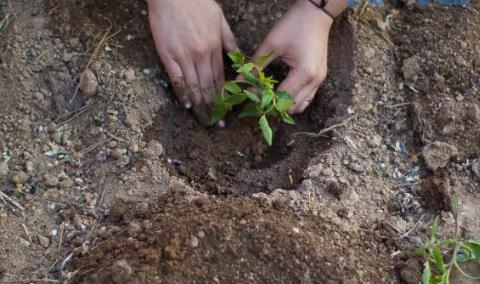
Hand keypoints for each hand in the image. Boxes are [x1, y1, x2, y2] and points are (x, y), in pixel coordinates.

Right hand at [147, 0, 237, 124]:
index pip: (221, 79)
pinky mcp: (167, 55)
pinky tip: (186, 105)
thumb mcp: (220, 19)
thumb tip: (239, 58)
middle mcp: (201, 55)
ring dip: (200, 106)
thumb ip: (229, 40)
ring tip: (204, 121)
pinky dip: (181, 93)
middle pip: (209, 87)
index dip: (225, 98)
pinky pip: (176, 79)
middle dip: (214, 108)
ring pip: (194, 87)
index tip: (228, 111)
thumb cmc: (197, 3)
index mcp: (214, 48)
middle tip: (217, 124)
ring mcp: (184, 56)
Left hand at [252, 0, 333, 114]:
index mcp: (303, 73)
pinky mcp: (320, 77)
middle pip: (292, 107)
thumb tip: (239, 80)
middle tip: (258, 99)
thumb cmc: (294, 24)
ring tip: (269, 96)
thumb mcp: (272, 44)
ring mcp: (319, 80)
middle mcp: (314, 81)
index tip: (250, 98)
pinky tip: (280, 91)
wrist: (316, 12)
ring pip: (301, 105)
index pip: (281, 98)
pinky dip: (293, 99)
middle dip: (274, 106)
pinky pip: (307, 97)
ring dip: (285, 104)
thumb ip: (256, 65)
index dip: (264, 101)